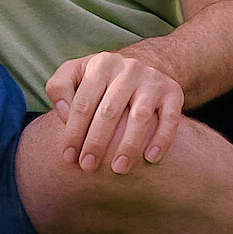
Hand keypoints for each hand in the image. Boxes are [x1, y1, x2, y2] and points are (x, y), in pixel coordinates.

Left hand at [46, 51, 184, 174]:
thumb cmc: (100, 79)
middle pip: (109, 111)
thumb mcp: (75, 72)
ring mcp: (153, 80)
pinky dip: (161, 139)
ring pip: (140, 117)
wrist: (142, 66)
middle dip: (97, 143)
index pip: (83, 103)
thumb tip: (64, 113)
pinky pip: (170, 118)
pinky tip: (150, 159)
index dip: (74, 132)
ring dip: (128, 146)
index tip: (69, 157)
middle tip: (88, 167)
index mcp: (101, 64)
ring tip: (118, 169)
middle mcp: (129, 69)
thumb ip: (59, 87)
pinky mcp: (173, 92)